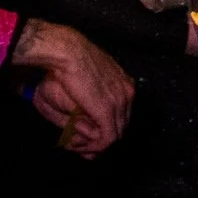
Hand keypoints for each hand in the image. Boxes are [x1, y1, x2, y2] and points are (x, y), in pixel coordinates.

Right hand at [11, 19, 133, 156]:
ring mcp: (120, 101)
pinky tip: (77, 145)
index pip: (123, 113)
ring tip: (76, 146)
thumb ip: (93, 97)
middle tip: (81, 146)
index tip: (88, 135)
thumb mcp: (89, 79)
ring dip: (96, 144)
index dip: (107, 127)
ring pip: (115, 134)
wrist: (69, 52)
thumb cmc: (73, 61)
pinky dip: (94, 146)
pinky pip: (107, 137)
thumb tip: (86, 115)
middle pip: (121, 125)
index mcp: (125, 84)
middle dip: (102, 139)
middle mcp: (128, 92)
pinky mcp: (107, 110)